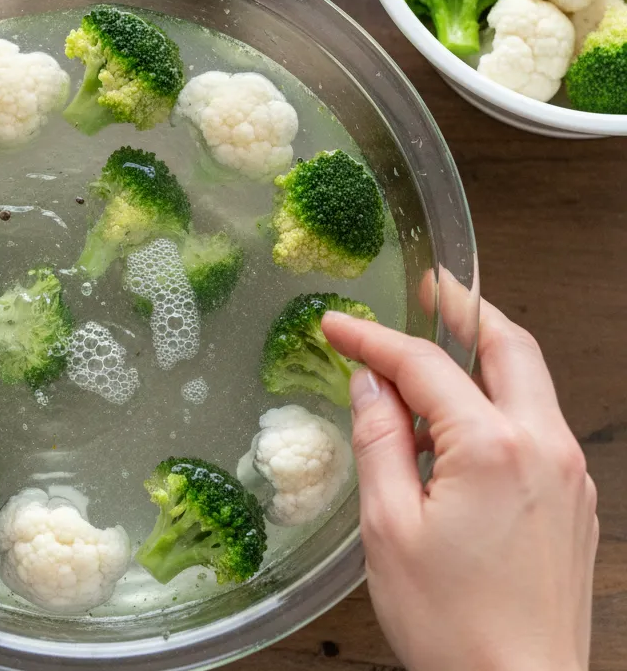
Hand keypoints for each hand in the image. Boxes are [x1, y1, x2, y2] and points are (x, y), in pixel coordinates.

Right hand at [322, 297, 597, 670]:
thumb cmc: (453, 624)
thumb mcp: (390, 528)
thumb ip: (379, 440)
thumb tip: (368, 384)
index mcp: (494, 447)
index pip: (425, 364)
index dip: (374, 338)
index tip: (337, 324)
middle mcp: (544, 447)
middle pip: (509, 346)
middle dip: (465, 308)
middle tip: (428, 286)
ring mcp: (568, 474)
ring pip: (529, 381)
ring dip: (483, 353)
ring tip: (433, 349)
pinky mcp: (573, 500)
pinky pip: (535, 423)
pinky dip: (497, 399)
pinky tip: (458, 421)